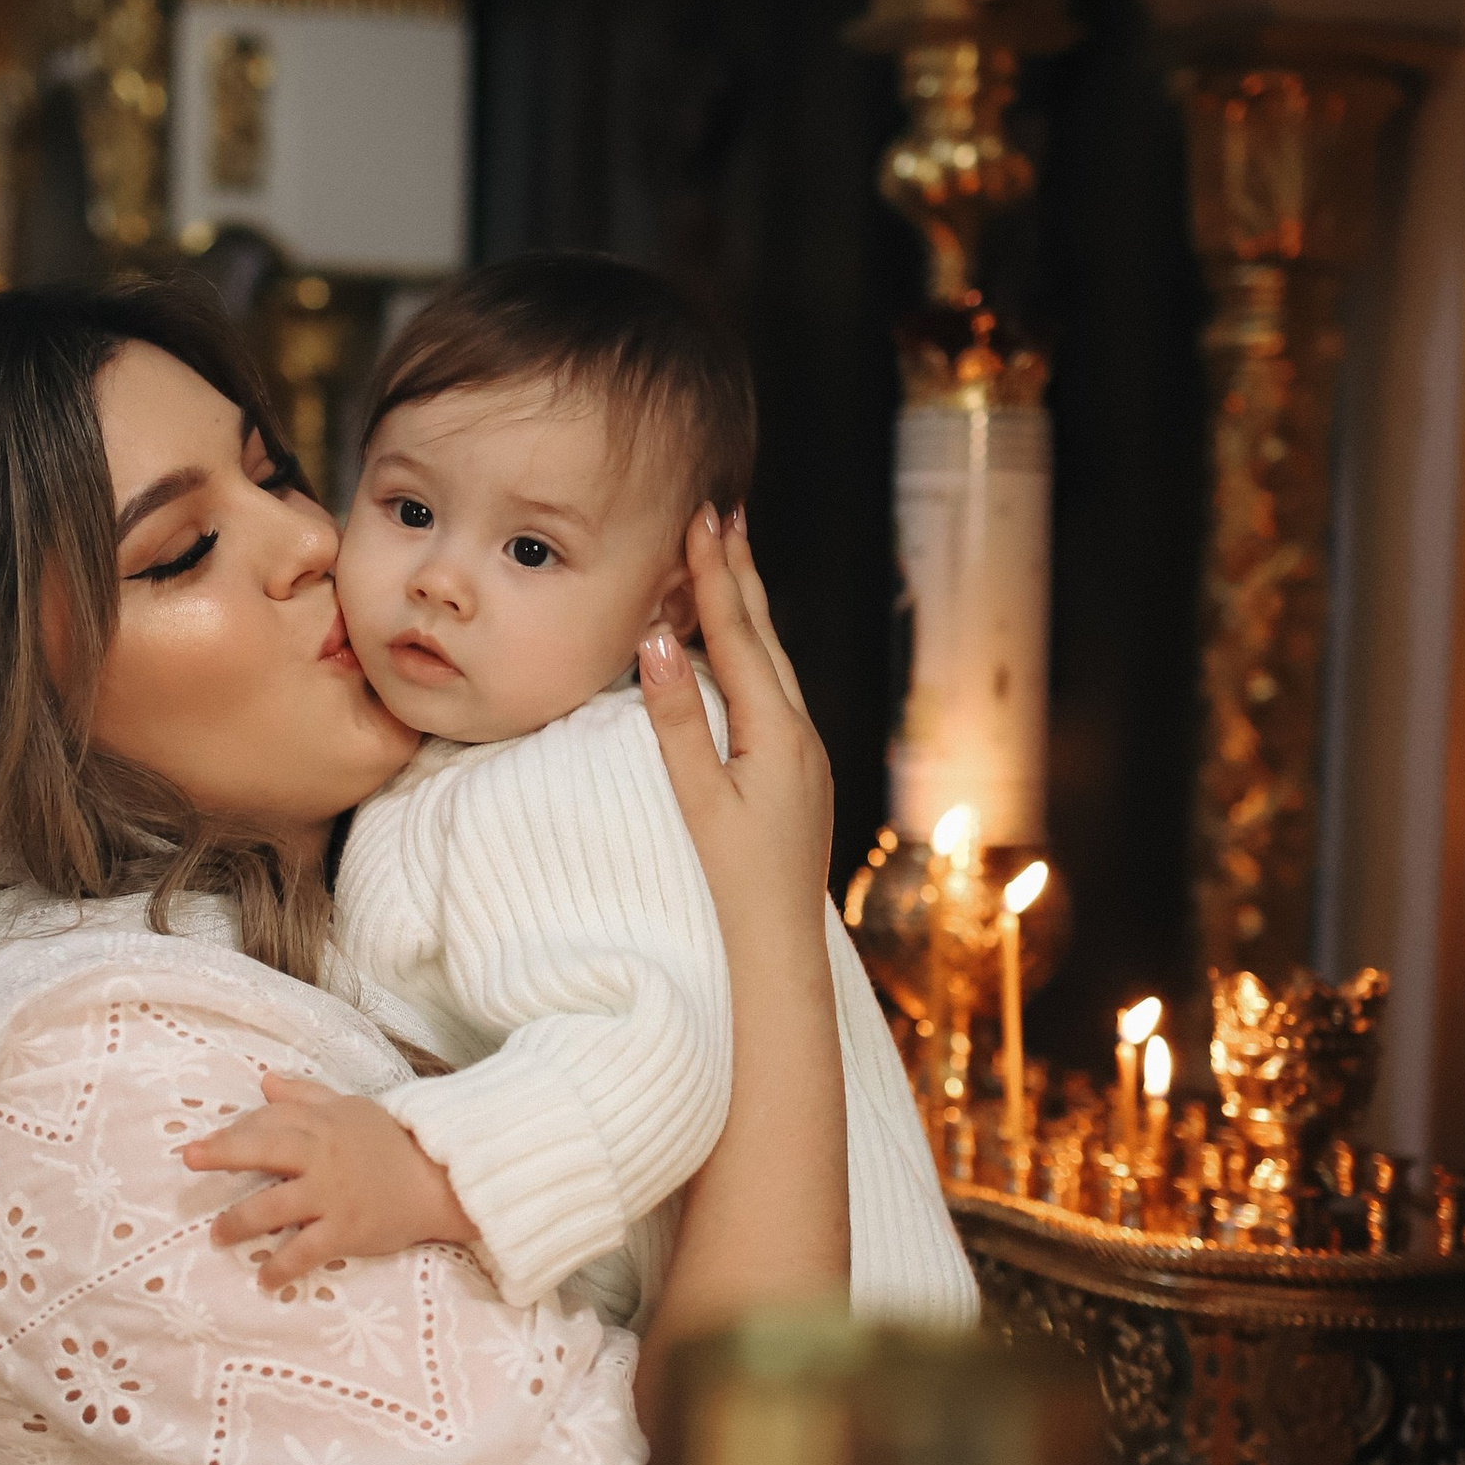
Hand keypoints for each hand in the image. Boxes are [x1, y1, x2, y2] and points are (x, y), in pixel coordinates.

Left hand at [180, 1074, 475, 1288]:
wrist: (439, 1183)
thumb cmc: (391, 1145)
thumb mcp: (351, 1109)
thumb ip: (306, 1096)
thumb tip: (265, 1082)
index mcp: (322, 1124)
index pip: (270, 1119)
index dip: (235, 1131)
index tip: (205, 1144)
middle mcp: (322, 1156)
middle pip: (265, 1149)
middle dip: (224, 1152)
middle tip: (189, 1159)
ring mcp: (332, 1195)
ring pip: (274, 1206)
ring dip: (240, 1221)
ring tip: (218, 1234)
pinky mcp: (346, 1231)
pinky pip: (305, 1251)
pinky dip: (282, 1267)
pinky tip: (265, 1279)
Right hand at [637, 511, 835, 947]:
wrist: (779, 951)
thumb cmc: (734, 881)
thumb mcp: (697, 797)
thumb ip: (677, 718)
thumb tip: (658, 640)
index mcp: (776, 732)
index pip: (739, 634)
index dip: (716, 574)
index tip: (702, 518)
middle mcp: (800, 733)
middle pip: (765, 637)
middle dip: (739, 574)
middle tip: (722, 514)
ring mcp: (805, 754)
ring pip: (773, 664)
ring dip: (748, 610)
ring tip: (730, 560)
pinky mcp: (798, 774)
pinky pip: (773, 692)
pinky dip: (752, 653)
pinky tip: (738, 649)